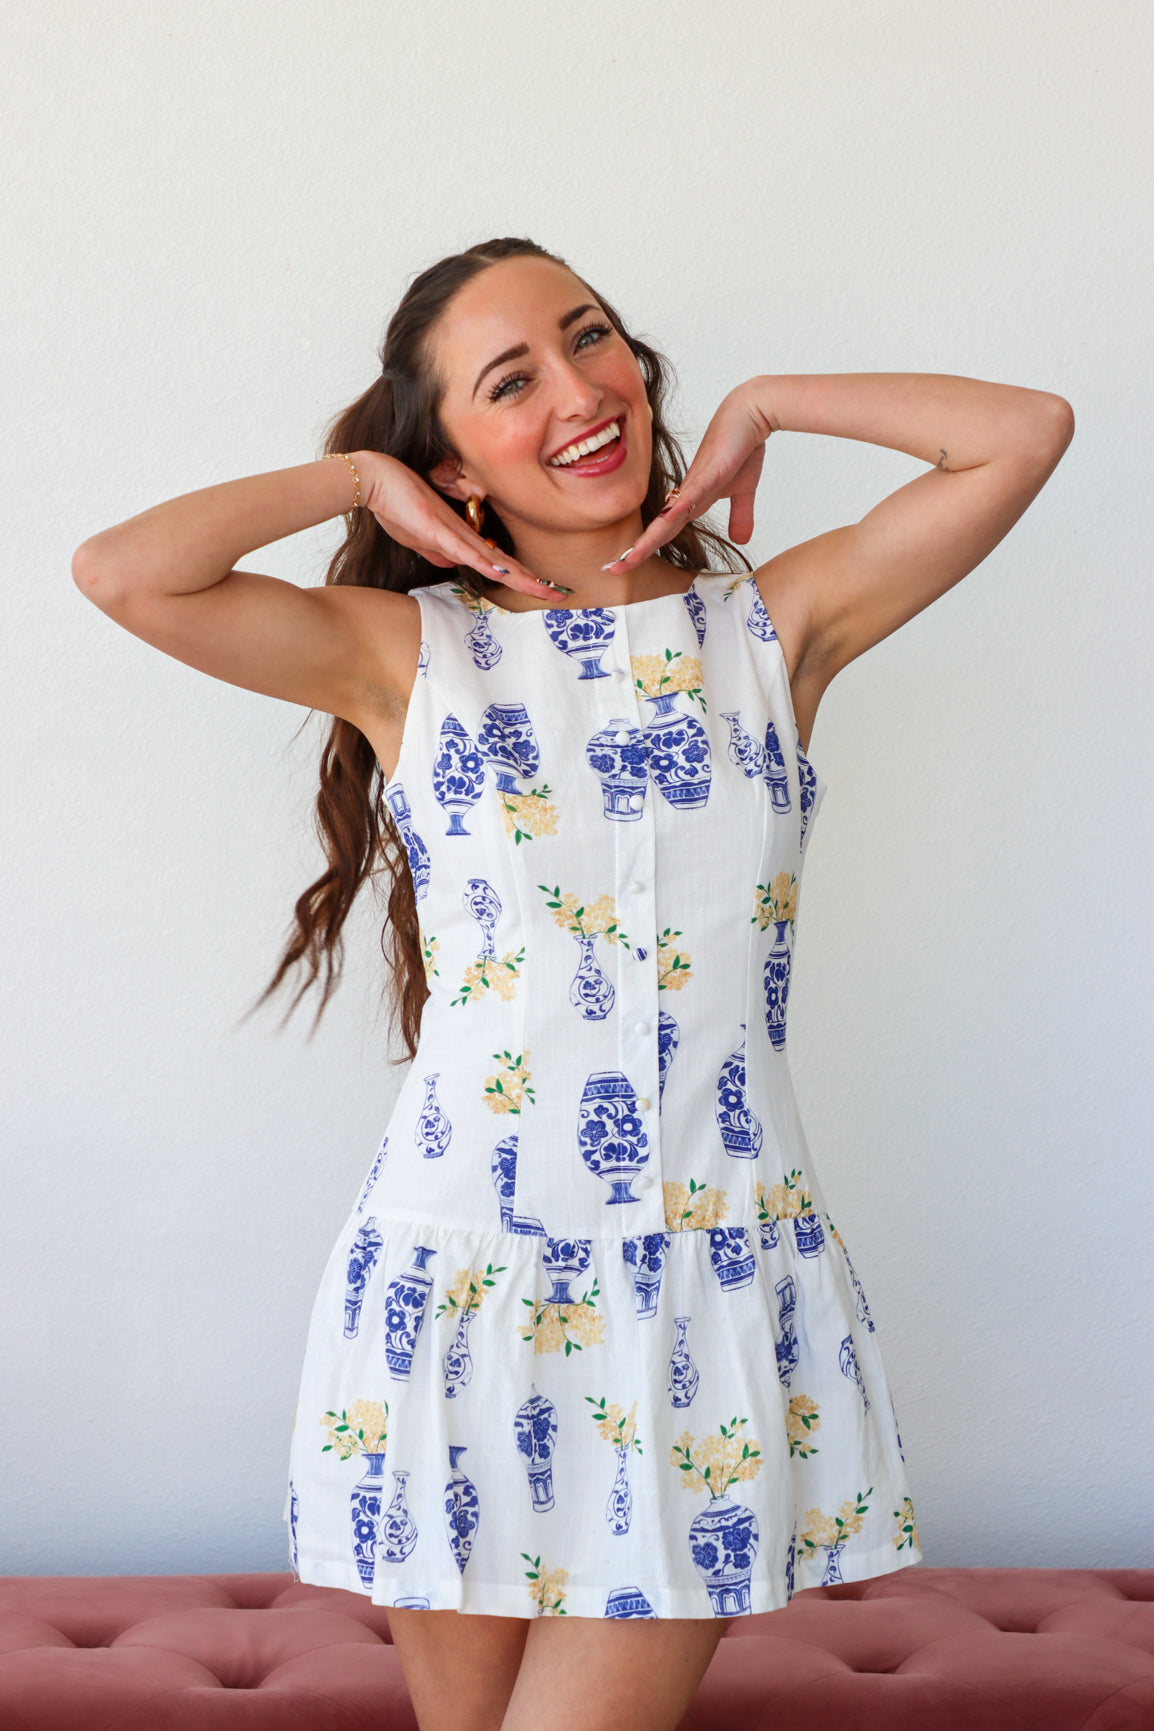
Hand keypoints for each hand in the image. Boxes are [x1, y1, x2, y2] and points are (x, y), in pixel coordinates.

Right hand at [353, 451, 548, 596]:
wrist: (376, 480)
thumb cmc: (395, 506)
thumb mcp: (419, 538)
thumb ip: (438, 551)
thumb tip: (452, 565)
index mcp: (462, 540)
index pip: (500, 563)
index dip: (523, 577)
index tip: (544, 588)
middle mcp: (466, 537)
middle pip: (507, 564)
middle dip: (535, 582)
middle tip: (562, 594)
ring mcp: (455, 533)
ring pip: (495, 561)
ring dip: (522, 577)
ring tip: (548, 590)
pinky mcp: (439, 530)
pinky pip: (467, 551)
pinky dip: (488, 563)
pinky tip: (506, 572)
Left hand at [605, 382, 773, 569]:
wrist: (750, 415)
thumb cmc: (742, 448)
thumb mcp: (743, 491)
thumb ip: (740, 516)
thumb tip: (741, 540)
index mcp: (692, 502)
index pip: (664, 532)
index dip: (645, 549)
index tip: (625, 565)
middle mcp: (687, 495)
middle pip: (657, 530)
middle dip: (635, 552)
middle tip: (612, 570)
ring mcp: (696, 484)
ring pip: (667, 518)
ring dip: (648, 540)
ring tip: (628, 559)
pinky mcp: (709, 472)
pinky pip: (690, 495)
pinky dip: (676, 511)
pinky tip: (663, 524)